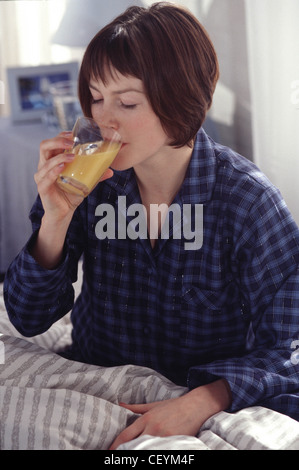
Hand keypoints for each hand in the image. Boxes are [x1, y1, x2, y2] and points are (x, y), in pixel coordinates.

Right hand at [36, 132, 112, 219]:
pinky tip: (62, 168)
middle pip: (44, 146)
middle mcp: (44, 166)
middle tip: (71, 142)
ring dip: (59, 157)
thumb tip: (110, 170)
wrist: (64, 212)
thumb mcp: (85, 182)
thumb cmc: (71, 194)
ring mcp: (42, 176)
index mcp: (53, 160)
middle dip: (57, 141)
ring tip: (72, 156)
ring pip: (46, 161)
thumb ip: (95, 175)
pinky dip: (53, 172)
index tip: (73, 134)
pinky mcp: (42, 188)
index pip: (52, 142)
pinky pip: (46, 177)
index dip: (60, 136)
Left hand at [109, 380, 230, 449]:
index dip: (115, 446)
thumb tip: (120, 405)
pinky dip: (154, 454)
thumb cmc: (174, 406)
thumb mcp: (153, 405)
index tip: (109, 452)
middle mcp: (153, 428)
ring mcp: (164, 436)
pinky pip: (161, 452)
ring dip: (139, 453)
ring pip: (146, 450)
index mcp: (146, 419)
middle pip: (133, 445)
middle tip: (117, 458)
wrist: (195, 406)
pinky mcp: (174, 442)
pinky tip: (150, 454)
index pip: (126, 435)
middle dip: (125, 452)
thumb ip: (136, 408)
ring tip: (131, 457)